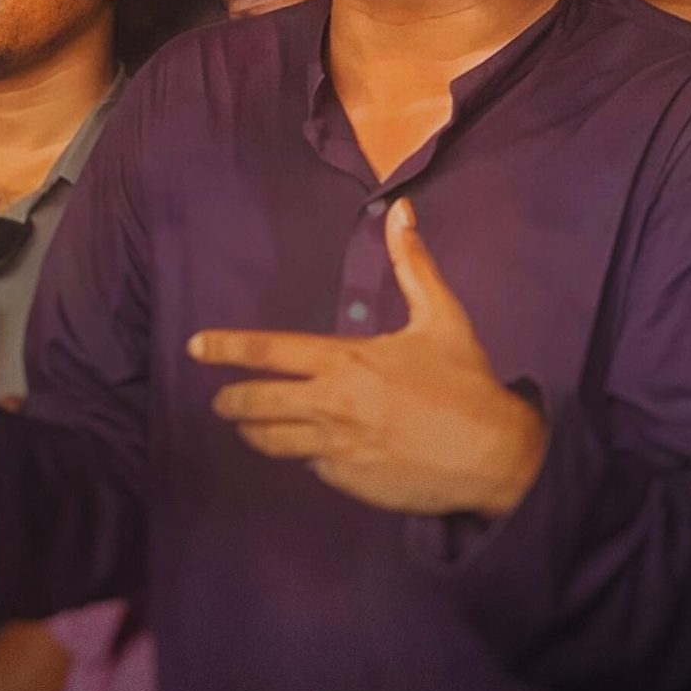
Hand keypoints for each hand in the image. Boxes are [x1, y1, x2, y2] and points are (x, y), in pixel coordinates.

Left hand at [189, 199, 545, 517]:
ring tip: (247, 426)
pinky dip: (305, 455)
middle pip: (255, 403)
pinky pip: (310, 466)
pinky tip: (311, 449)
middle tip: (221, 401)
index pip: (269, 351)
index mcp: (346, 360)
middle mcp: (331, 404)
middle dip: (230, 400)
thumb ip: (413, 264)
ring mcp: (335, 447)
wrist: (494, 455)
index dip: (227, 348)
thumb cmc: (466, 382)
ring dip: (254, 431)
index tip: (196, 347)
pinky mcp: (347, 481)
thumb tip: (401, 209)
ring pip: (271, 441)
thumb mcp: (441, 317)